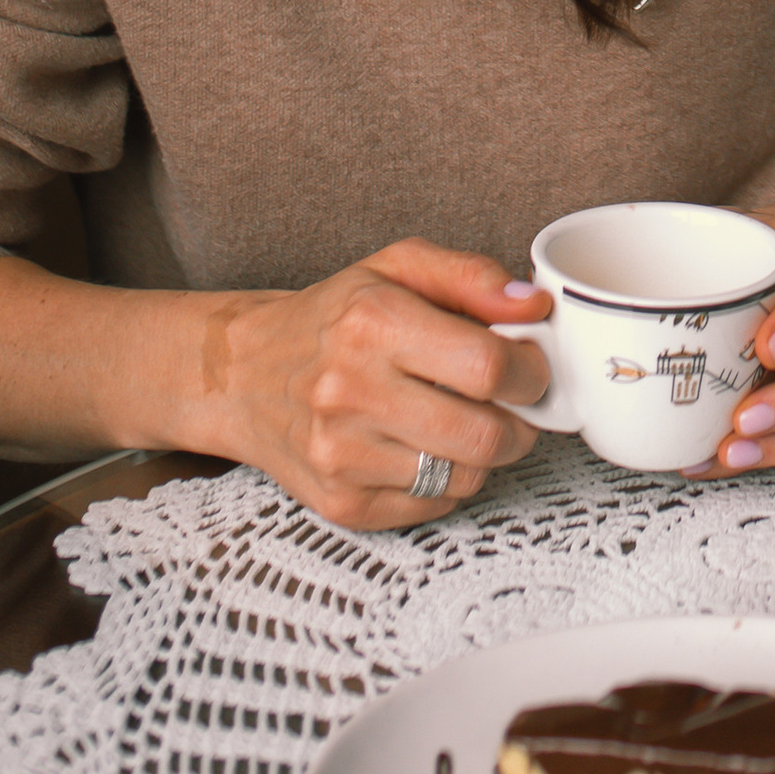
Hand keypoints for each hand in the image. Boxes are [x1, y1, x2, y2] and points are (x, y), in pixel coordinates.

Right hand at [194, 240, 552, 529]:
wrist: (243, 373)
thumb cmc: (332, 318)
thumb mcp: (397, 268)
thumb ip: (471, 276)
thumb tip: (532, 306)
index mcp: (372, 322)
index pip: (489, 366)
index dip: (530, 370)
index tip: (530, 366)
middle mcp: (350, 391)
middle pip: (485, 434)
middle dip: (520, 423)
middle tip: (514, 405)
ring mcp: (341, 455)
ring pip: (465, 476)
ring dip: (484, 453)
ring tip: (466, 422)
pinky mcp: (339, 502)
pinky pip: (432, 505)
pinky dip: (447, 480)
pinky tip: (425, 447)